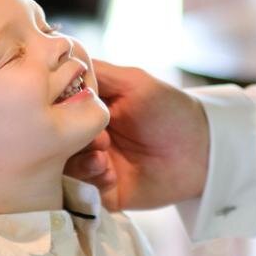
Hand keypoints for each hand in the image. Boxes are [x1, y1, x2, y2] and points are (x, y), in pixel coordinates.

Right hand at [64, 63, 210, 210]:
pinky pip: (82, 191)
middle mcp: (85, 137)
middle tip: (98, 137)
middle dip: (69, 138)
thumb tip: (61, 63)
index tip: (69, 107)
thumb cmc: (170, 111)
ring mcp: (93, 166)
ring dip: (79, 161)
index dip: (56, 107)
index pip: (55, 107)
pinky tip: (110, 173)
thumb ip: (97, 72)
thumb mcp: (133, 82)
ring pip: (63, 167)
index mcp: (88, 109)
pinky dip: (91, 181)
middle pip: (55, 138)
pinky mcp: (103, 192)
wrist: (201, 152)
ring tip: (102, 156)